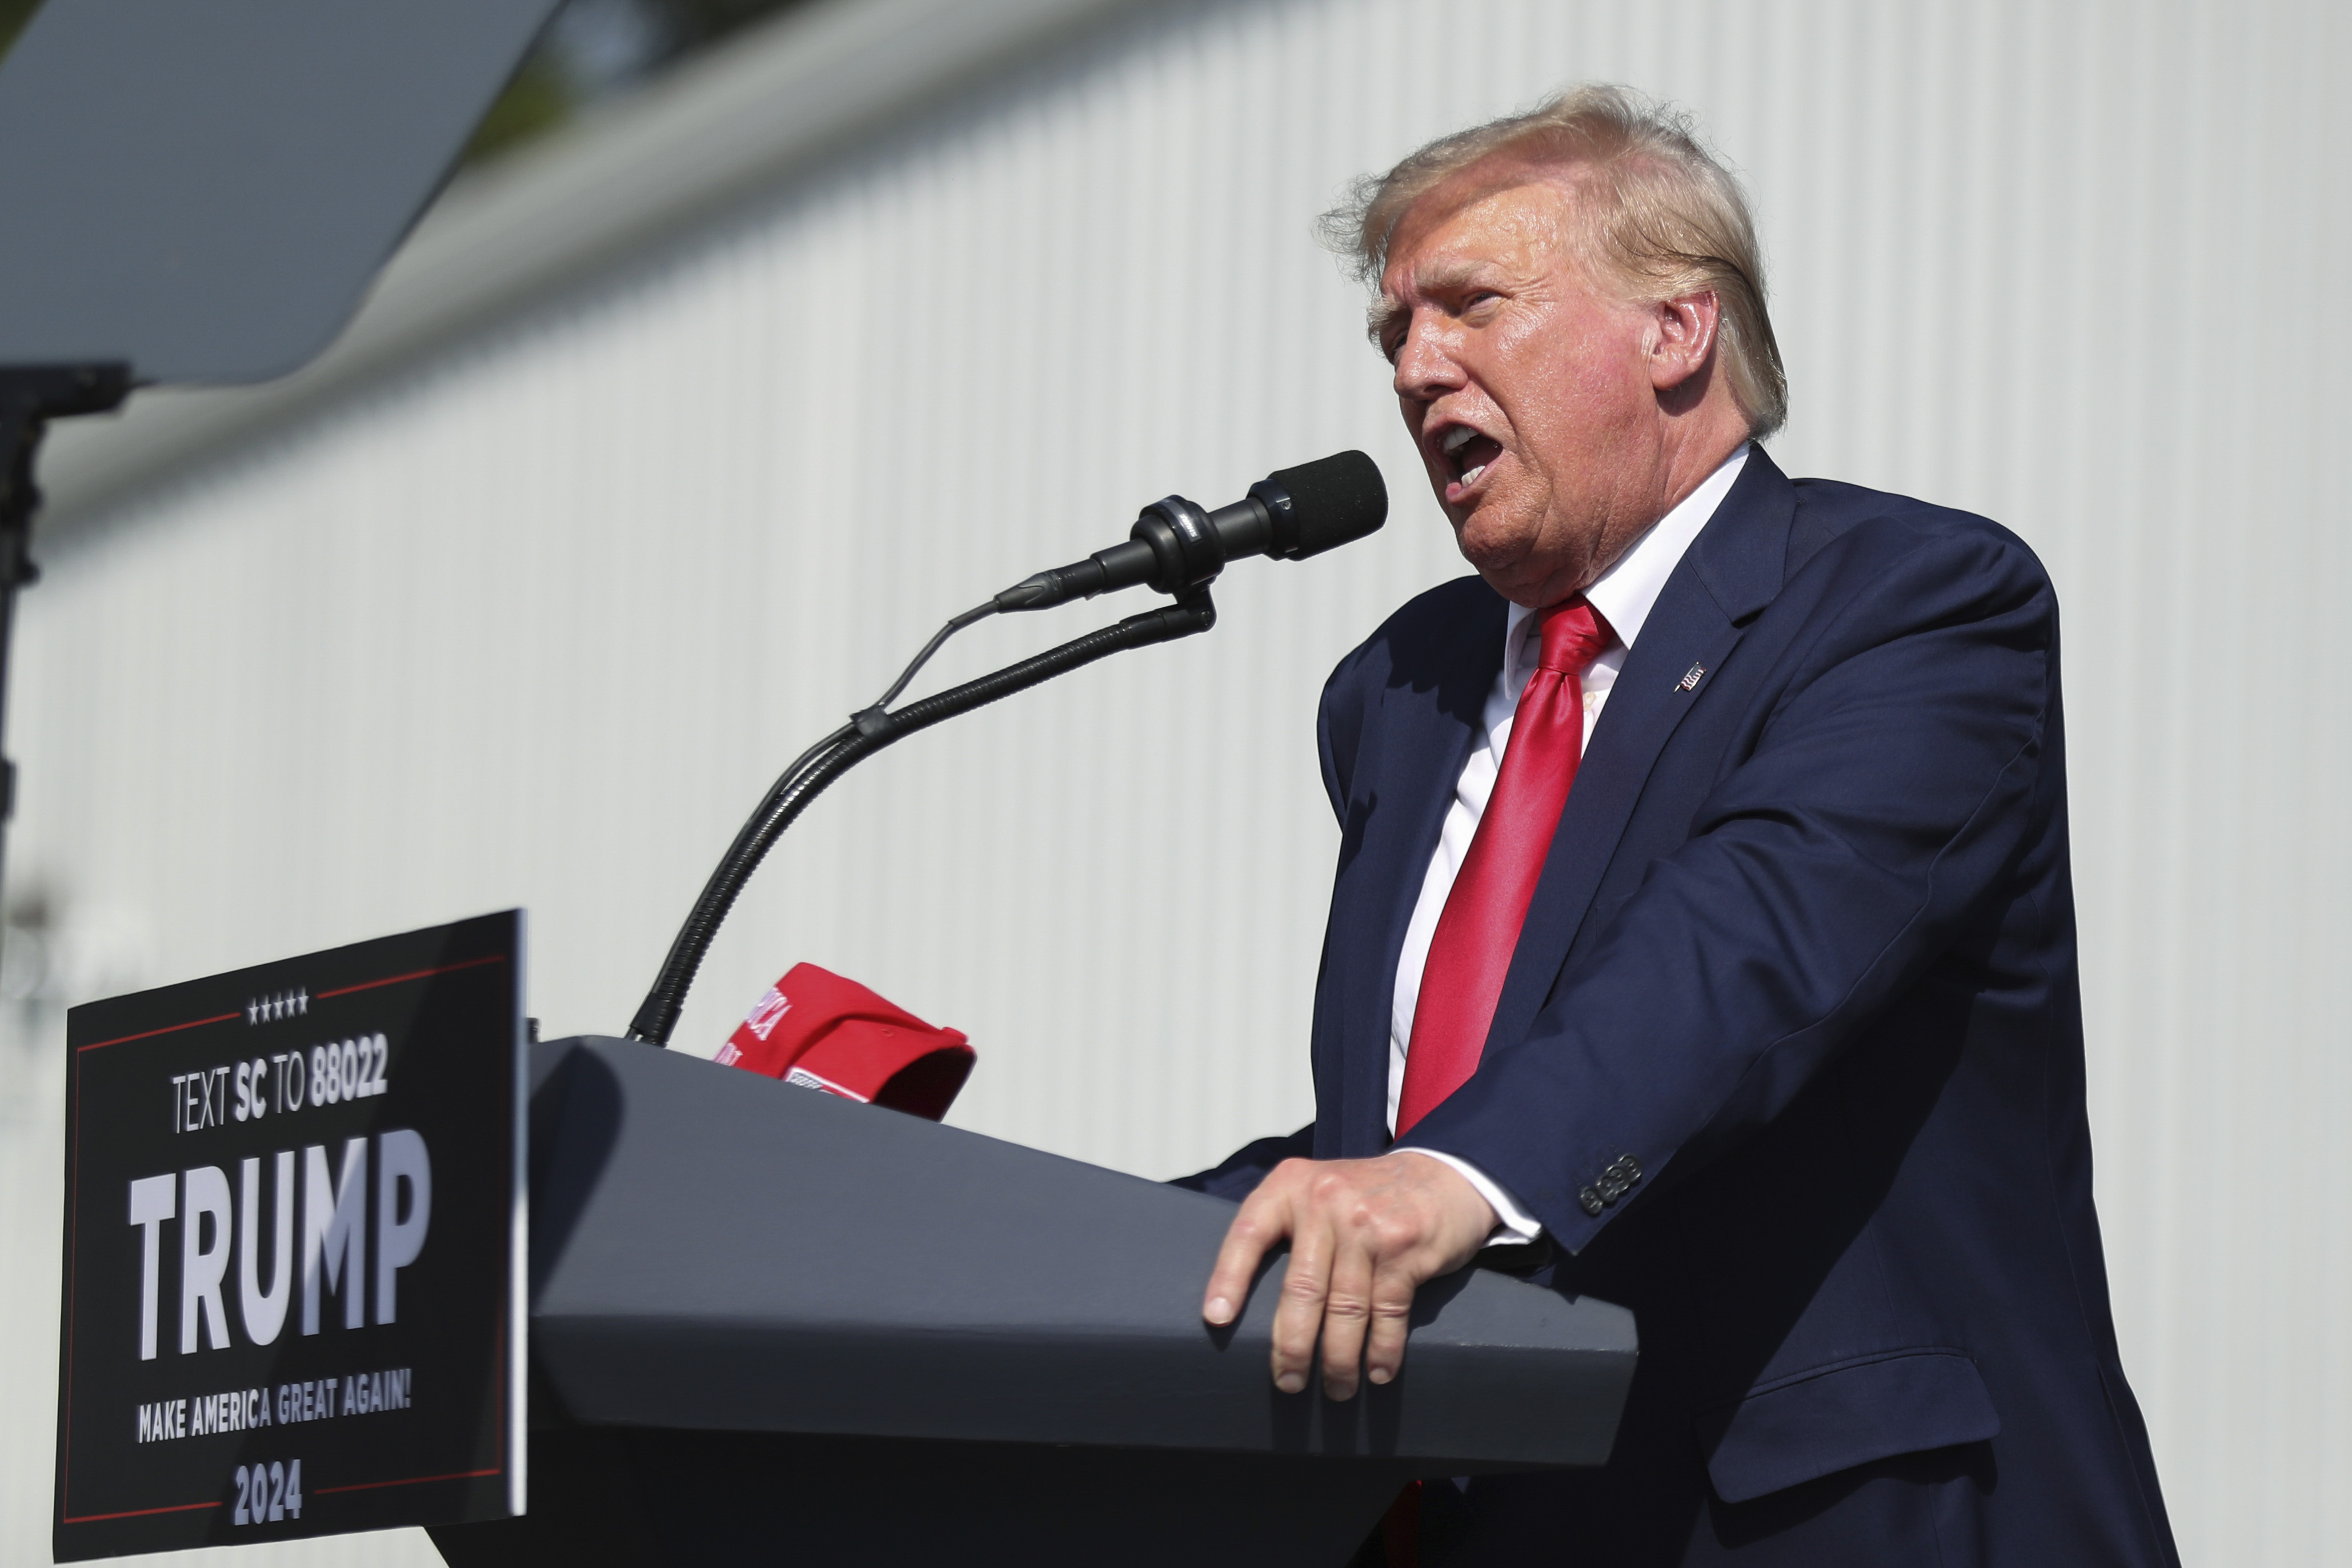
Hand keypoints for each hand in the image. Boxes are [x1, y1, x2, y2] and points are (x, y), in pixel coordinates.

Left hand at [1201, 1152, 1496, 1399]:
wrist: (1443, 1176)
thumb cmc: (1366, 1197)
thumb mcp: (1317, 1192)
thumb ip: (1287, 1230)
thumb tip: (1248, 1305)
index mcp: (1291, 1185)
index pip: (1247, 1234)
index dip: (1228, 1279)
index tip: (1216, 1321)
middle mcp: (1325, 1200)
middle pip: (1301, 1289)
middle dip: (1292, 1347)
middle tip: (1287, 1384)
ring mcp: (1367, 1224)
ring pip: (1345, 1310)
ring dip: (1339, 1361)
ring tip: (1336, 1390)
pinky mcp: (1404, 1247)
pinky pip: (1387, 1312)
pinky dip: (1382, 1350)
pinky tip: (1377, 1371)